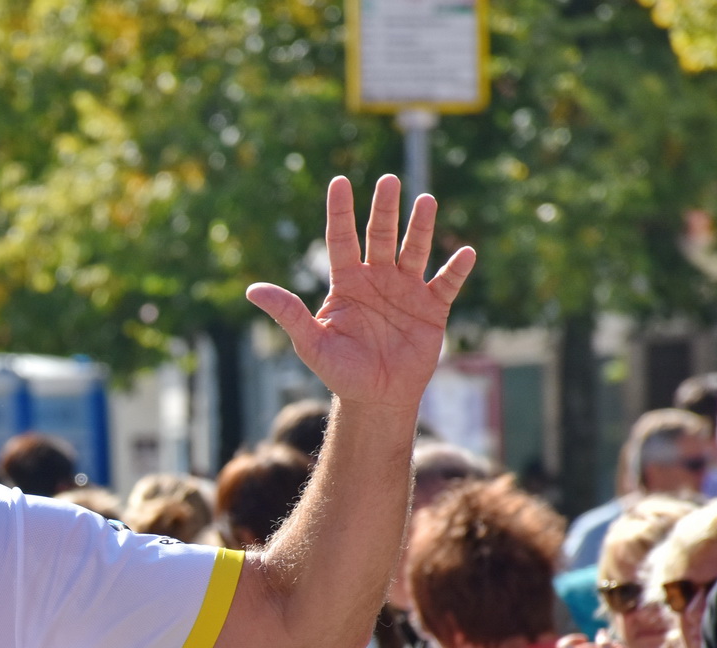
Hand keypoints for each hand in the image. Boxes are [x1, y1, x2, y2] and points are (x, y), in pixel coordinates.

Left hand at [246, 174, 475, 412]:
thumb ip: (287, 313)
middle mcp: (377, 278)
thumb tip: (252, 290)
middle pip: (381, 236)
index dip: (340, 212)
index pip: (342, 239)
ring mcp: (406, 290)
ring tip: (425, 201)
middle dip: (384, 209)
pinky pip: (446, 284)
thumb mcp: (310, 343)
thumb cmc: (340, 370)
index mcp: (347, 282)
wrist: (376, 398)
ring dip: (420, 228)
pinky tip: (465, 252)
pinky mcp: (432, 308)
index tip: (339, 182)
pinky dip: (456, 269)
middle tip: (388, 181)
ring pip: (414, 250)